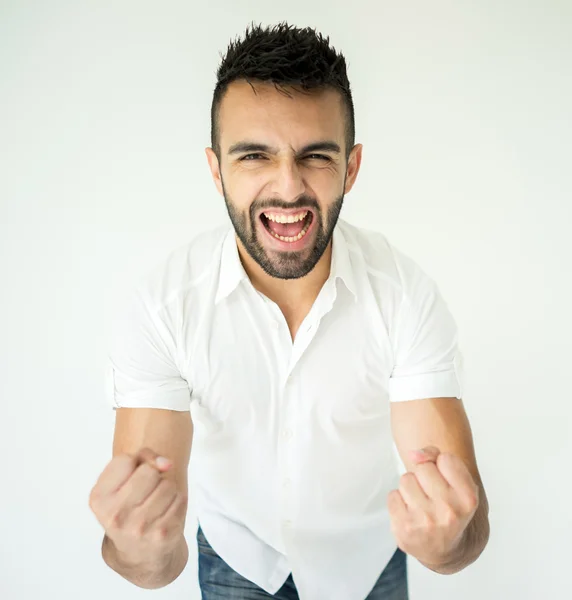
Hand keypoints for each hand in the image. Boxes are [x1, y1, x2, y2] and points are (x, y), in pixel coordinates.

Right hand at [89, 447, 187, 562]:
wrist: (137, 552)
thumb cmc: (128, 507)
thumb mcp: (120, 482)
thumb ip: (141, 458)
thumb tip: (166, 464)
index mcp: (99, 499)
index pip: (125, 460)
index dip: (134, 463)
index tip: (131, 477)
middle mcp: (116, 515)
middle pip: (149, 471)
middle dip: (152, 475)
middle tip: (146, 490)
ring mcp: (140, 527)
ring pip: (167, 484)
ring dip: (166, 489)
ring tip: (155, 502)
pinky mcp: (162, 534)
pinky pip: (180, 499)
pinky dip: (176, 501)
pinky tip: (165, 512)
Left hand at [387, 446, 478, 566]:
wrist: (444, 549)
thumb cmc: (449, 508)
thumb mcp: (457, 483)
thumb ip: (437, 457)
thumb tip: (414, 454)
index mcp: (468, 499)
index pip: (446, 459)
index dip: (442, 467)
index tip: (446, 482)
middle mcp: (449, 511)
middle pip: (423, 467)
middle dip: (424, 476)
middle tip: (432, 495)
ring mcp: (425, 521)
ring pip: (406, 479)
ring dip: (410, 488)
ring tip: (421, 504)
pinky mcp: (404, 528)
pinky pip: (392, 495)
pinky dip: (399, 501)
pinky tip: (410, 513)